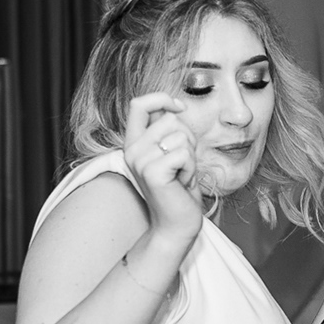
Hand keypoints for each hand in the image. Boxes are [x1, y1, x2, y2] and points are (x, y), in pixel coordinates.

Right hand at [121, 92, 202, 243]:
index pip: (139, 104)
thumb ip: (168, 131)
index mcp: (133, 142)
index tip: (180, 108)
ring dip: (191, 156)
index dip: (162, 99)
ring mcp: (140, 161)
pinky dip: (191, 168)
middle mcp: (132, 150)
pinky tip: (183, 183)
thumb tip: (175, 107)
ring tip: (181, 175)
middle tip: (182, 164)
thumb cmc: (178, 189)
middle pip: (170, 119)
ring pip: (181, 136)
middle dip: (188, 139)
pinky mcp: (153, 172)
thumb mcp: (171, 153)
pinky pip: (184, 154)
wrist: (176, 224)